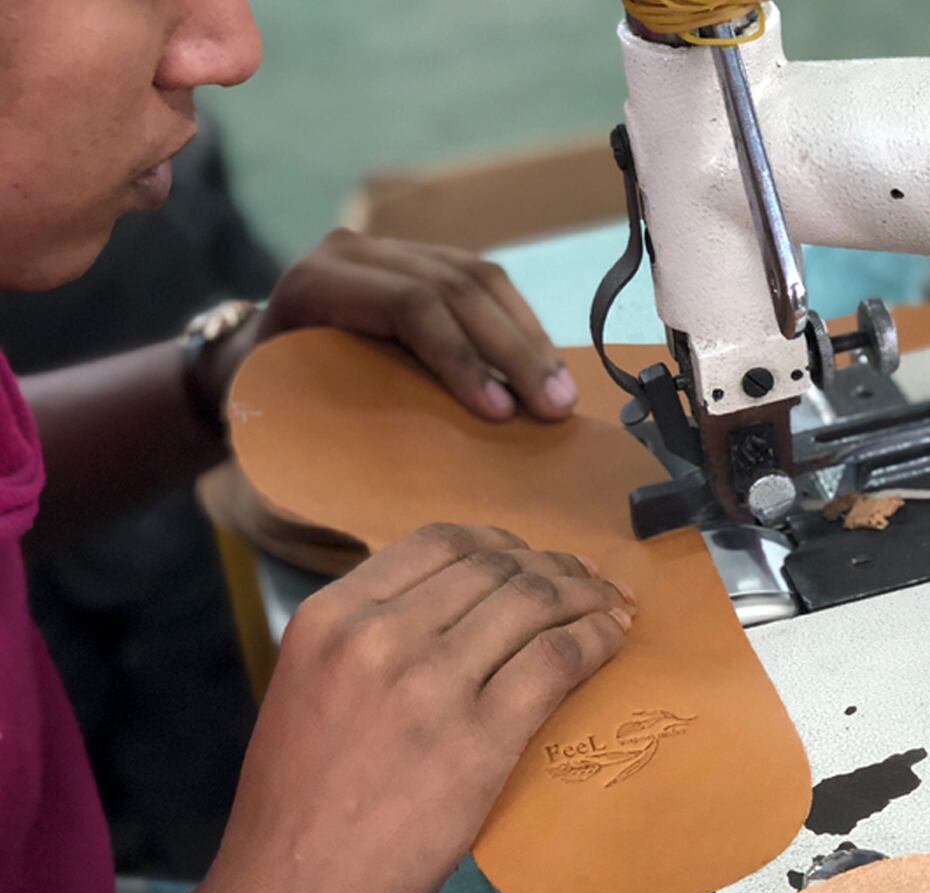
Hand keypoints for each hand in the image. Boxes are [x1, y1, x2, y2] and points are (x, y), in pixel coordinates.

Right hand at [207, 523, 633, 892]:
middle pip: (496, 567)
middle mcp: (379, 637)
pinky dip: (596, 639)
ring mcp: (431, 686)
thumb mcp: (311, 686)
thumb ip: (368, 638)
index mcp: (332, 617)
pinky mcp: (479, 742)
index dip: (503, 543)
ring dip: (586, 597)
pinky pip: (557, 660)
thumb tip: (451, 609)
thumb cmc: (300, 804)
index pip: (439, 542)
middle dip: (554, 567)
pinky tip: (613, 640)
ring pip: (533, 603)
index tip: (535, 558)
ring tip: (612, 606)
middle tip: (589, 581)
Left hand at [216, 229, 579, 421]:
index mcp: (316, 283)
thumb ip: (339, 429)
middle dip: (513, 352)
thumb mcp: (288, 415)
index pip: (409, 305)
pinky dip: (523, 327)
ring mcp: (393, 250)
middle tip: (554, 408)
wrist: (248, 360)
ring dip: (529, 339)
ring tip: (563, 394)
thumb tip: (404, 487)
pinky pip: (487, 284)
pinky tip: (546, 368)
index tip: (499, 413)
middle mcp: (355, 252)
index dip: (461, 357)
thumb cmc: (267, 403)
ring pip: (481, 278)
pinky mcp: (424, 260)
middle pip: (456, 287)